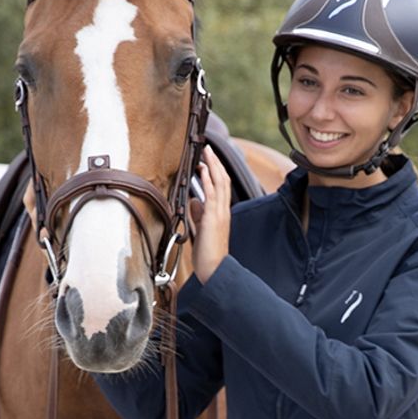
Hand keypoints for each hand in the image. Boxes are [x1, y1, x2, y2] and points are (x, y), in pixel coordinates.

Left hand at [189, 145, 230, 283]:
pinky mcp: (213, 218)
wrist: (214, 269)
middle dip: (216, 163)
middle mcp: (223, 211)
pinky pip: (212, 194)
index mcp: (221, 213)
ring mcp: (220, 214)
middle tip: (209, 149)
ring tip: (207, 152)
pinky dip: (208, 180)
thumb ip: (199, 214)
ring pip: (220, 183)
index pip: (221, 187)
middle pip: (223, 180)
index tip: (208, 160)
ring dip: (213, 166)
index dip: (216, 172)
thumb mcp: (201, 229)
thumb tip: (194, 201)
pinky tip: (203, 169)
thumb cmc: (208, 254)